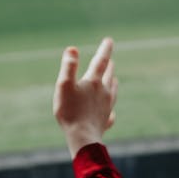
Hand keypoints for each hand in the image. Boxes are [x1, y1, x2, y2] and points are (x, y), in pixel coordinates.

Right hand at [53, 38, 117, 157]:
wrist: (83, 137)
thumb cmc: (70, 111)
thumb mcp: (64, 86)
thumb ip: (69, 67)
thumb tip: (72, 48)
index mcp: (94, 82)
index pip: (101, 61)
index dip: (105, 49)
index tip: (109, 40)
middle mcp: (104, 92)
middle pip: (108, 75)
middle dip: (109, 66)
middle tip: (110, 60)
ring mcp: (106, 107)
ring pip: (112, 92)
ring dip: (112, 83)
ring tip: (114, 80)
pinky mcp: (105, 121)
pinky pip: (110, 114)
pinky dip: (110, 111)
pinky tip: (111, 114)